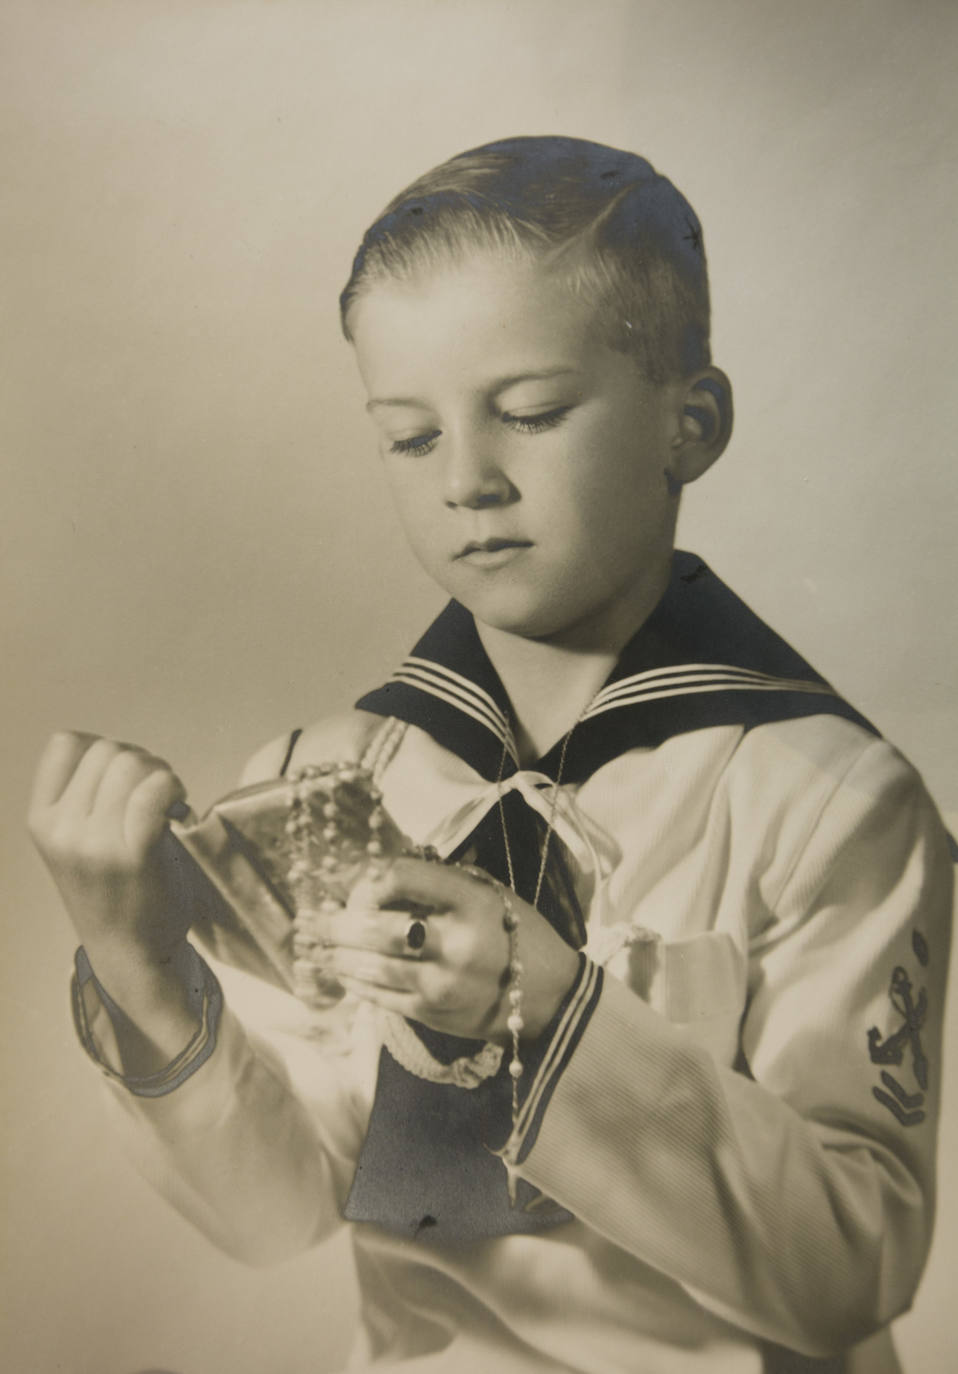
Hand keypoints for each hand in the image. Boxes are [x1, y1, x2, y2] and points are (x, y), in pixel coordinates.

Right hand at [27, 731, 192, 981]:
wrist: (129, 953)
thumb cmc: (111, 891)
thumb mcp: (74, 840)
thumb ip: (84, 797)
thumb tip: (126, 753)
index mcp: (41, 819)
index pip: (66, 742)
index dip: (103, 748)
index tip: (123, 778)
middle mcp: (60, 827)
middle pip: (109, 750)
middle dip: (141, 761)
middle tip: (156, 793)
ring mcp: (93, 842)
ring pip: (133, 764)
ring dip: (161, 774)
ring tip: (167, 802)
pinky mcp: (132, 854)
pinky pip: (155, 791)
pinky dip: (173, 788)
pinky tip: (178, 809)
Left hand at [304, 857, 579, 1042]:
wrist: (549, 995)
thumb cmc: (514, 932)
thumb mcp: (487, 892)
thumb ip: (437, 883)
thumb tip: (376, 875)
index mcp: (471, 902)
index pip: (401, 878)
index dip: (366, 876)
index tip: (350, 879)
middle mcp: (454, 943)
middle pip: (376, 928)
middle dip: (336, 922)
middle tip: (311, 917)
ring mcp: (440, 983)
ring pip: (370, 967)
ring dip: (336, 954)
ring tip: (316, 945)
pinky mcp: (432, 1013)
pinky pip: (380, 996)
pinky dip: (355, 982)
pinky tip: (340, 971)